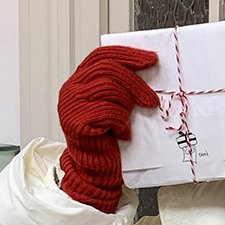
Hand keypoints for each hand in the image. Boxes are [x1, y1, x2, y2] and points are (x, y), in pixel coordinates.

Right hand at [58, 45, 158, 212]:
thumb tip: (148, 71)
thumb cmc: (109, 139)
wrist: (96, 169)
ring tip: (134, 119)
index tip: (151, 59)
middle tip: (153, 99)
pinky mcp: (76, 121)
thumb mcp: (117, 107)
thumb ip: (121, 88)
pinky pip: (108, 111)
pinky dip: (121, 122)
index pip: (102, 56)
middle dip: (136, 82)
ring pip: (109, 88)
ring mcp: (72, 104)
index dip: (128, 55)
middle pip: (108, 69)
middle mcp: (72, 89)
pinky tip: (123, 133)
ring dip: (130, 102)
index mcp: (81, 81)